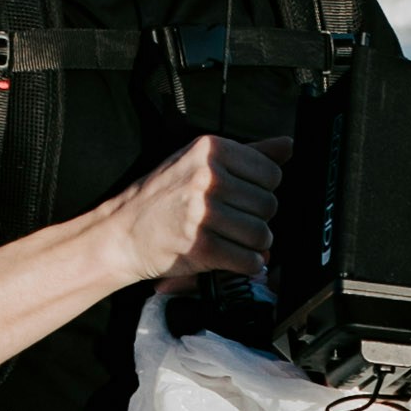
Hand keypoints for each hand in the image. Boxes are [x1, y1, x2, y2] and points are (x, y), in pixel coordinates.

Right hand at [108, 131, 285, 293]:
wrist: (122, 233)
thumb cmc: (161, 198)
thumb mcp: (199, 162)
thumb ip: (248, 154)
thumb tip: (288, 145)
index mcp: (210, 150)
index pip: (271, 173)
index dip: (263, 190)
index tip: (244, 199)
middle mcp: (206, 176)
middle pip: (268, 204)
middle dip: (258, 219)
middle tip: (236, 223)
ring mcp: (202, 211)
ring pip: (261, 233)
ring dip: (255, 245)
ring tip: (236, 241)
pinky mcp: (199, 244)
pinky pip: (247, 259)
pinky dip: (248, 264)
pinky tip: (236, 259)